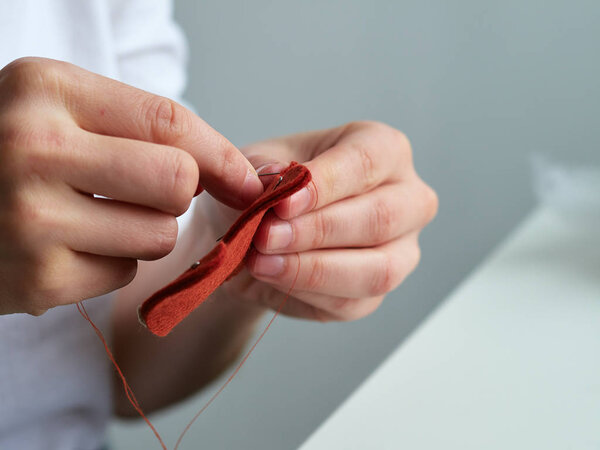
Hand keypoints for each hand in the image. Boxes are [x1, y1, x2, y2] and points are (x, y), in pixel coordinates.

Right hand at [0, 57, 261, 315]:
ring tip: (93, 215)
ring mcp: (31, 219)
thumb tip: (243, 177)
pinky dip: (111, 262)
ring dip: (144, 230)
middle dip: (177, 193)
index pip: (169, 122)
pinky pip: (125, 272)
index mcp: (47, 90)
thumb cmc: (16, 150)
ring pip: (160, 234)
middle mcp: (33, 149)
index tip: (247, 180)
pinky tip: (70, 245)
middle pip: (177, 181)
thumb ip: (146, 129)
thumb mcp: (65, 110)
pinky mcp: (38, 280)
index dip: (221, 156)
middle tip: (144, 190)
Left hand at [200, 121, 437, 321]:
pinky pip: (350, 302)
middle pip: (382, 218)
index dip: (325, 184)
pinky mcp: (376, 294)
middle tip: (266, 235)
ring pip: (377, 269)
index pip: (368, 161)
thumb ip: (265, 168)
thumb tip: (277, 176)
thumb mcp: (258, 164)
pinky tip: (271, 276)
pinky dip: (305, 291)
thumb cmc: (271, 187)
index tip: (283, 203)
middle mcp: (407, 199)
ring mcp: (400, 250)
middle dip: (318, 230)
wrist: (257, 233)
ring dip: (313, 268)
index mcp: (384, 149)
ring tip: (262, 261)